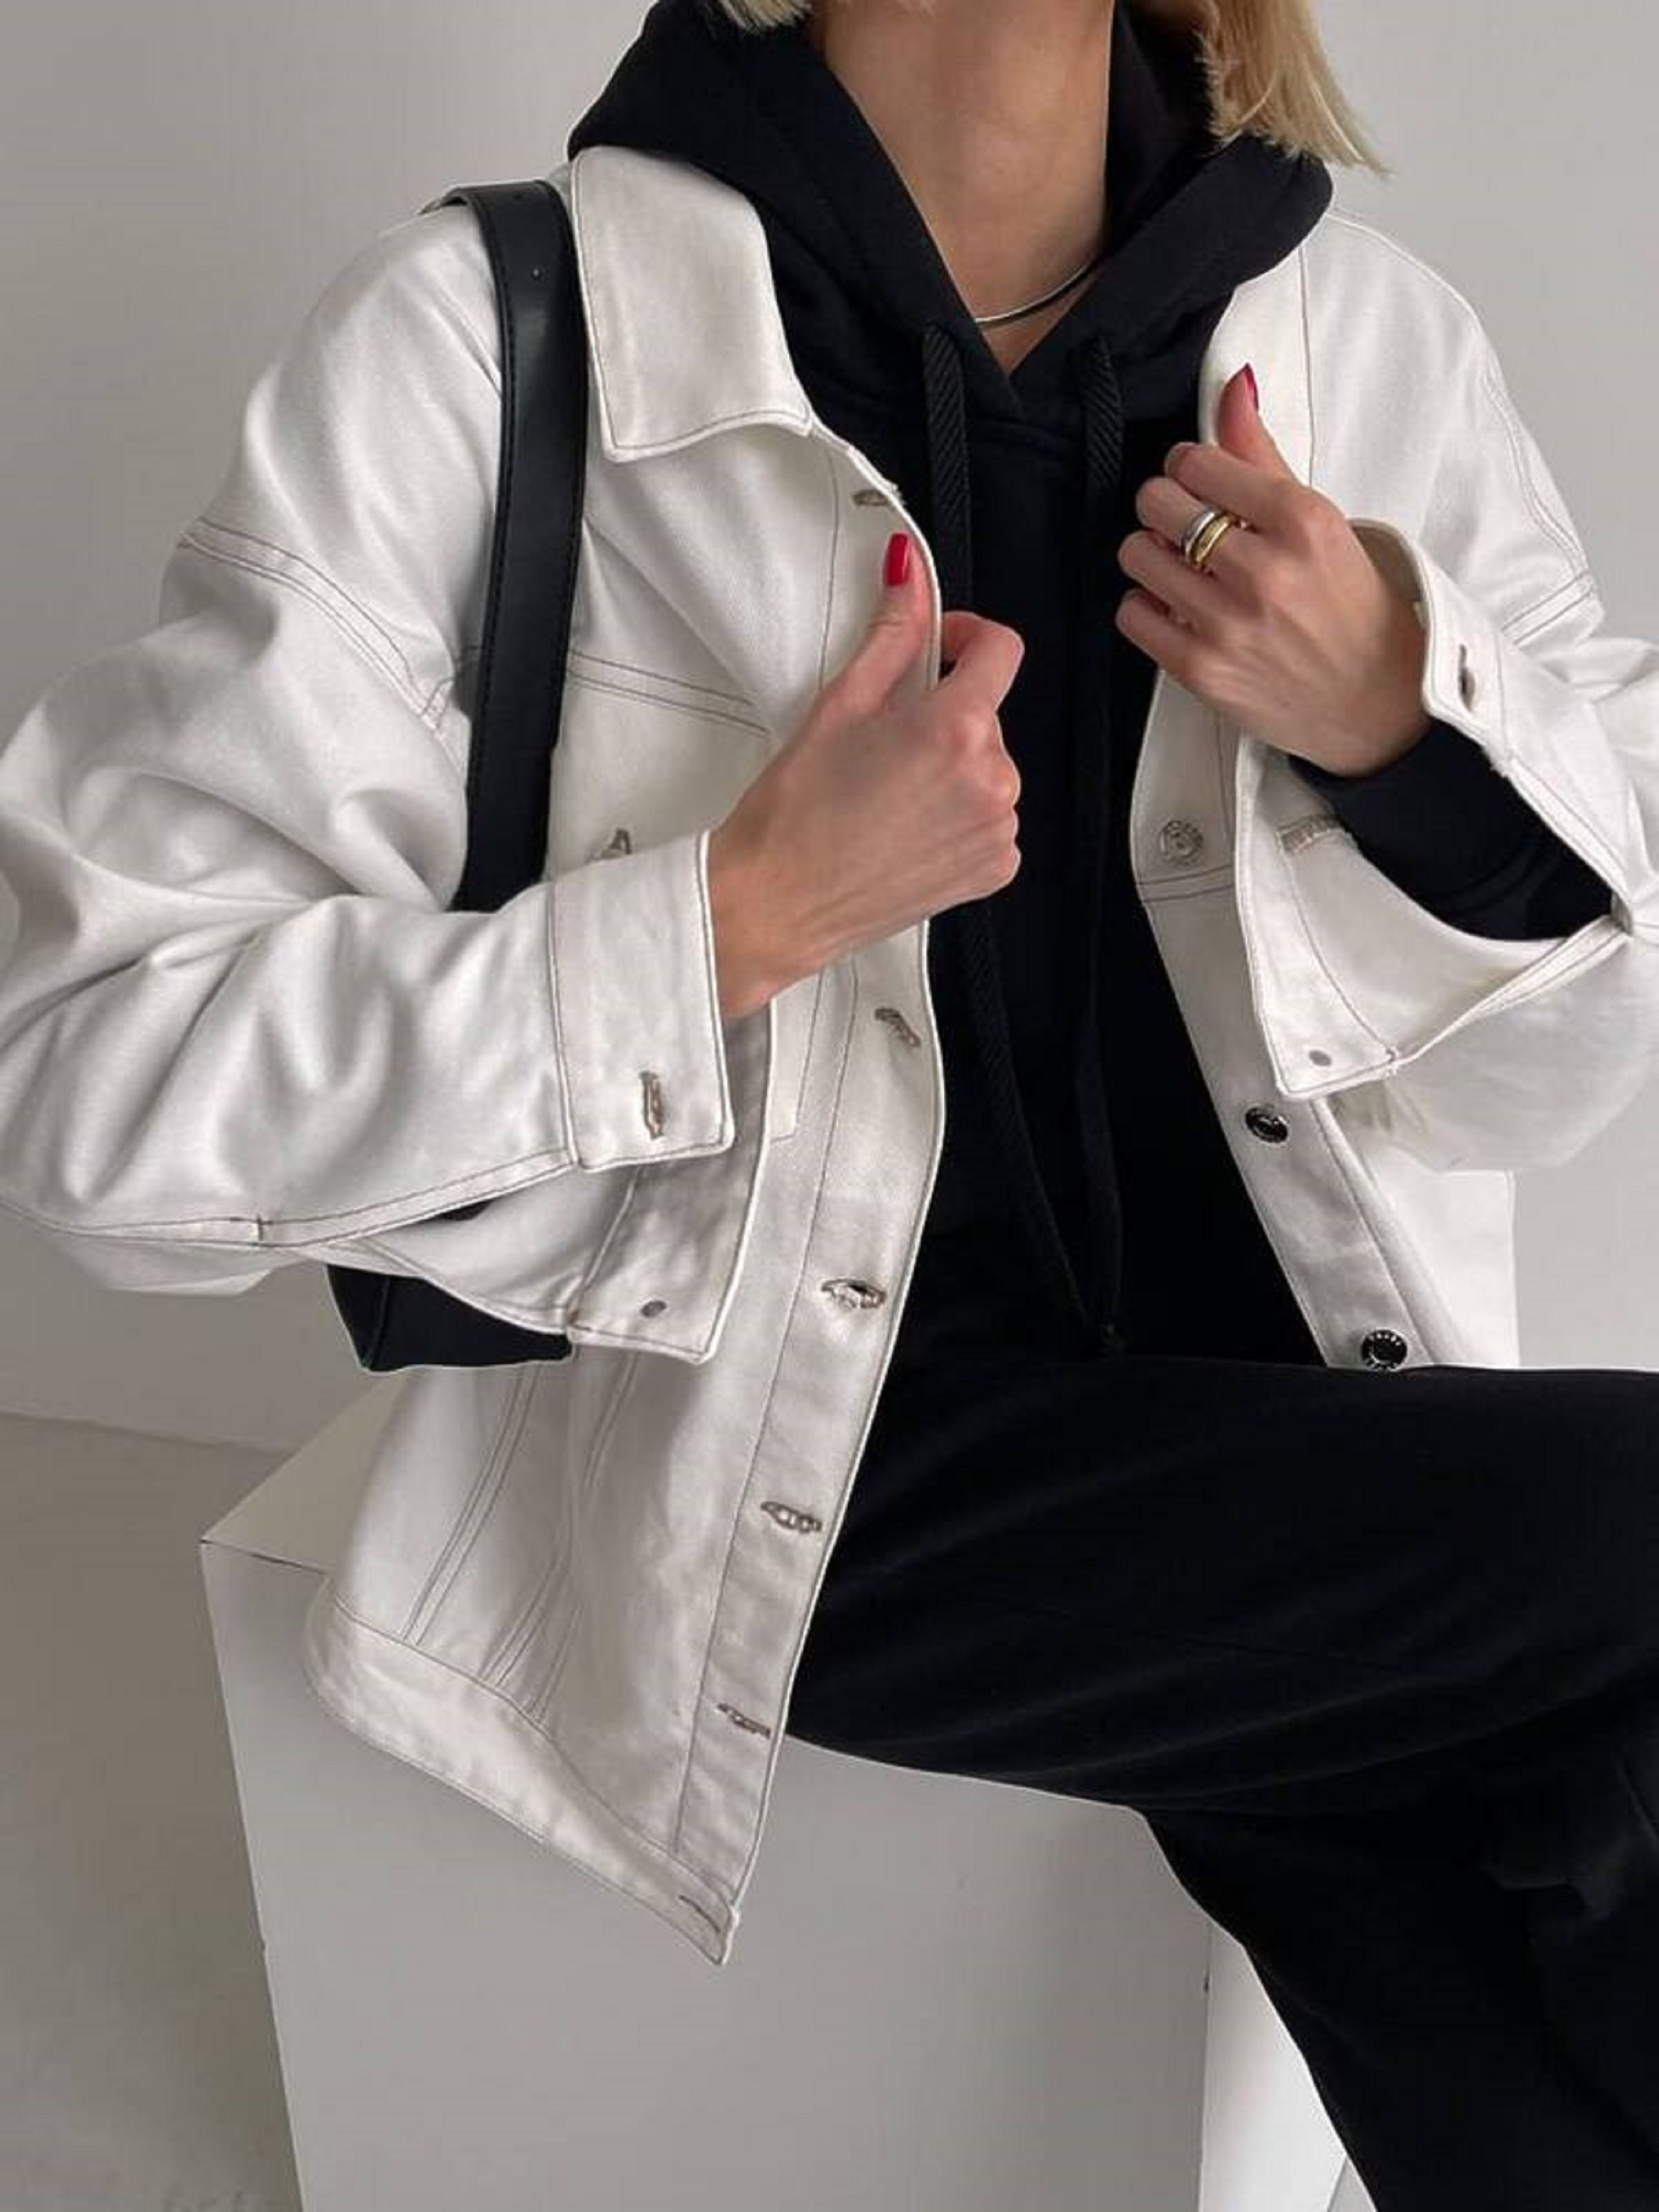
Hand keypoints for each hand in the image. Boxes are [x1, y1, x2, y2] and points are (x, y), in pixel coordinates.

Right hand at [709, 531, 1025, 1018]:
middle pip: (988, 715)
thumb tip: (911, 576)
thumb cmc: (796, 813)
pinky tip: (907, 829)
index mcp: (956, 729)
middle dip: (945, 714)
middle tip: (882, 741)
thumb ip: (892, 636)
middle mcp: (993, 780)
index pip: (1002, 649)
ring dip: (953, 766)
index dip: (967, 637)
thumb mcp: (839, 706)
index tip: (938, 650)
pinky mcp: (993, 870)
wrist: (777, 904)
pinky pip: (991, 819)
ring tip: (889, 793)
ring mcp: (998, 830)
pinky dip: (959, 815)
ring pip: (990, 768)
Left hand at [1115, 365, 1430, 777]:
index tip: (1200, 482)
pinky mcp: (1203, 670)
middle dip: (1164, 505)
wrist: (1376, 704)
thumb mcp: (1323, 522)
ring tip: (1181, 566)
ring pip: (1137, 554)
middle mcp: (1266, 570)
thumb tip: (1233, 386)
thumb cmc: (1352, 608)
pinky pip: (1133, 614)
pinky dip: (1146, 605)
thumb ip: (1265, 456)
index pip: (1197, 462)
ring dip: (1150, 553)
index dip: (1188, 468)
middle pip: (1158, 502)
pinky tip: (1177, 607)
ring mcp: (1230, 624)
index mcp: (1303, 520)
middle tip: (1185, 523)